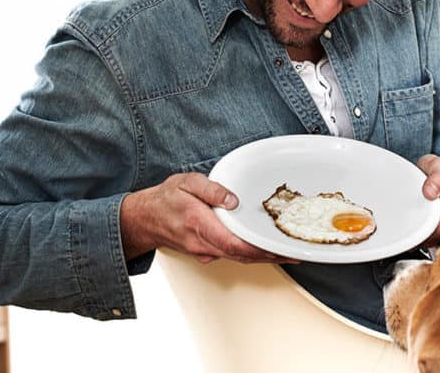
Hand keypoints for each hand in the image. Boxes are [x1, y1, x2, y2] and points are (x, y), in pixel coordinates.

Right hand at [121, 172, 295, 263]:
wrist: (143, 219)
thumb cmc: (165, 199)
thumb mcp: (185, 182)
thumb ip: (210, 189)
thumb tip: (233, 200)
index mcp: (199, 224)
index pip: (234, 243)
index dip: (259, 249)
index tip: (279, 248)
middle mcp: (203, 243)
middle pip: (242, 255)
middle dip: (270, 255)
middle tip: (295, 251)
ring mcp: (204, 252)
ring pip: (238, 258)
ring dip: (263, 257)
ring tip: (287, 251)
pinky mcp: (206, 253)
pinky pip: (231, 256)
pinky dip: (250, 254)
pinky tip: (264, 248)